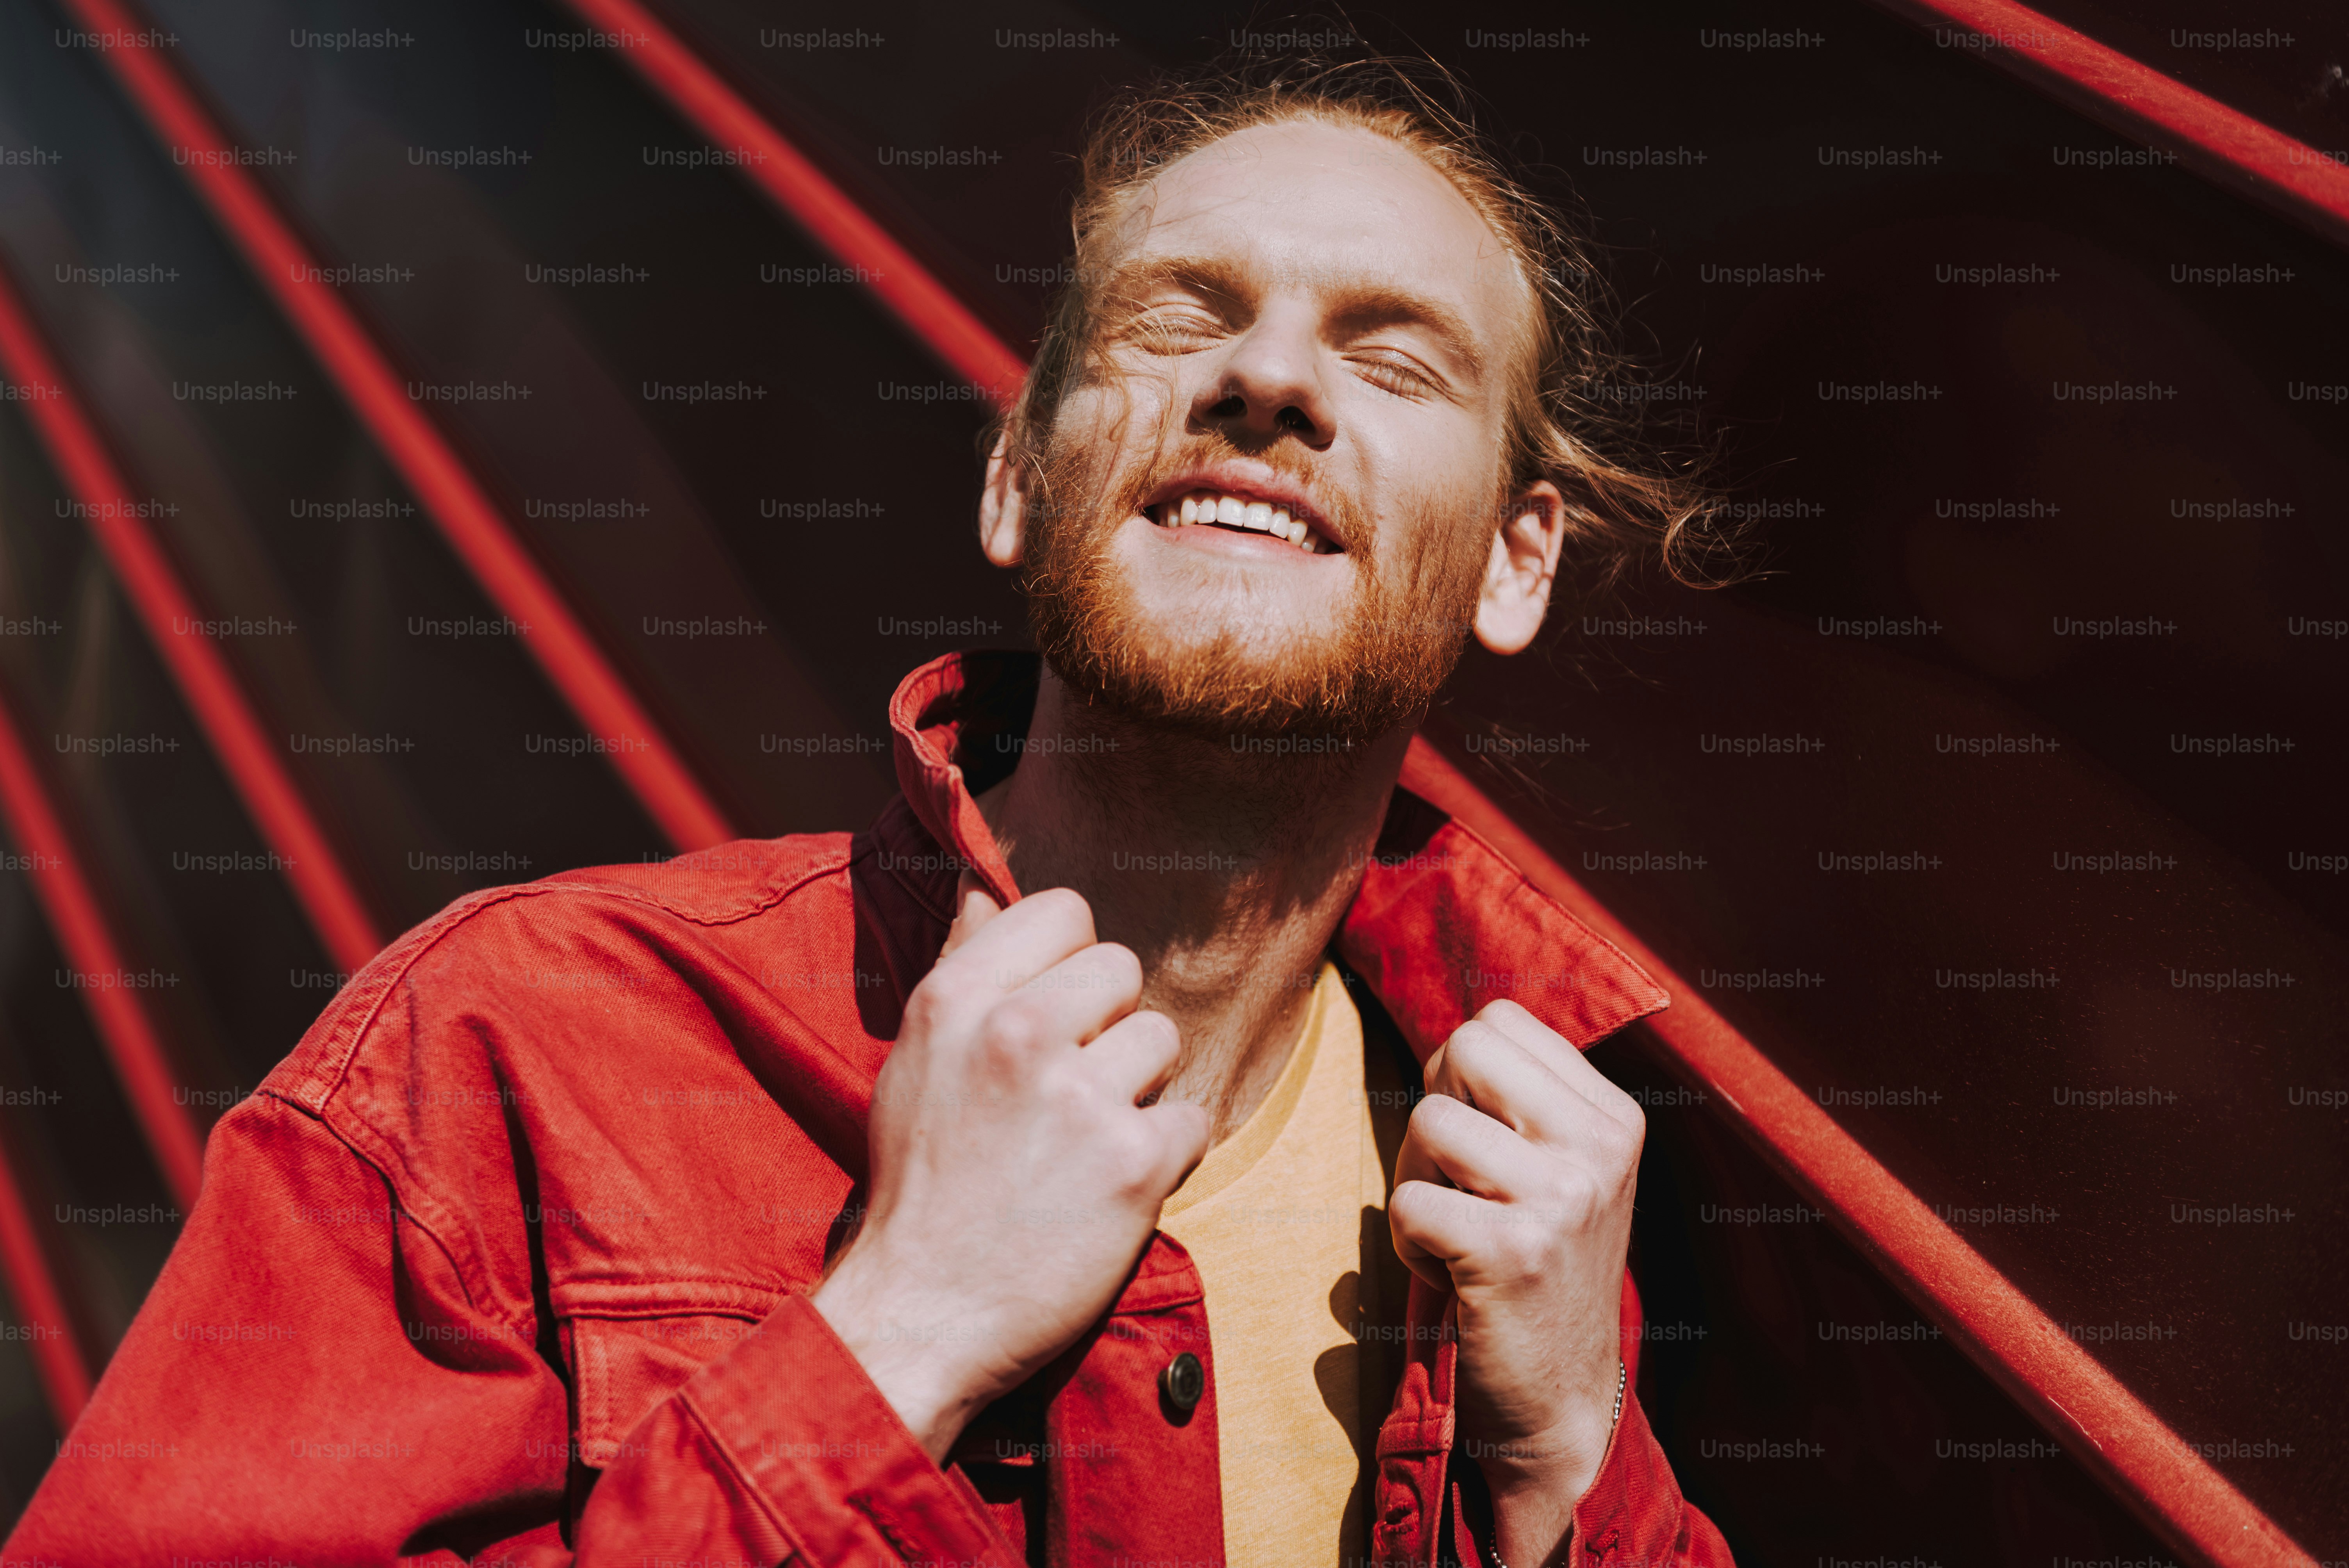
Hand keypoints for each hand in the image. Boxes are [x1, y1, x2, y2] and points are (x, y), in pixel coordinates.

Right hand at [812, 874, 1209, 1461]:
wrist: (922, 1311)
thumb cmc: (920, 1184)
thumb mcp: (916, 1060)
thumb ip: (963, 969)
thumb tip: (985, 889)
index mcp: (958, 999)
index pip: (1063, 910)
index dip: (1072, 958)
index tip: (1058, 1006)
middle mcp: (1019, 1032)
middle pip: (1123, 970)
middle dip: (1108, 1025)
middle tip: (1068, 1088)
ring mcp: (1079, 1098)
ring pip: (1163, 1041)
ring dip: (1138, 1088)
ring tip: (1085, 1139)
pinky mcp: (1133, 1164)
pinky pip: (1191, 1119)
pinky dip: (1164, 1153)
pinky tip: (1113, 1184)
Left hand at [1388, 999, 1644, 1560]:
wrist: (1558, 1402)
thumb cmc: (1536, 1271)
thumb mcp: (1555, 1169)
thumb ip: (1520, 1096)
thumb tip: (1458, 1029)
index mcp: (1613, 1117)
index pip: (1498, 1022)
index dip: (1461, 1077)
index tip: (1486, 1147)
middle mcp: (1599, 1147)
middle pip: (1463, 1049)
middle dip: (1436, 1113)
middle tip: (1463, 1186)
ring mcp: (1563, 1198)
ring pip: (1427, 1122)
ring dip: (1418, 1182)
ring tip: (1460, 1235)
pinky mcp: (1514, 1252)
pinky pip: (1408, 1201)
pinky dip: (1409, 1242)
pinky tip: (1454, 1277)